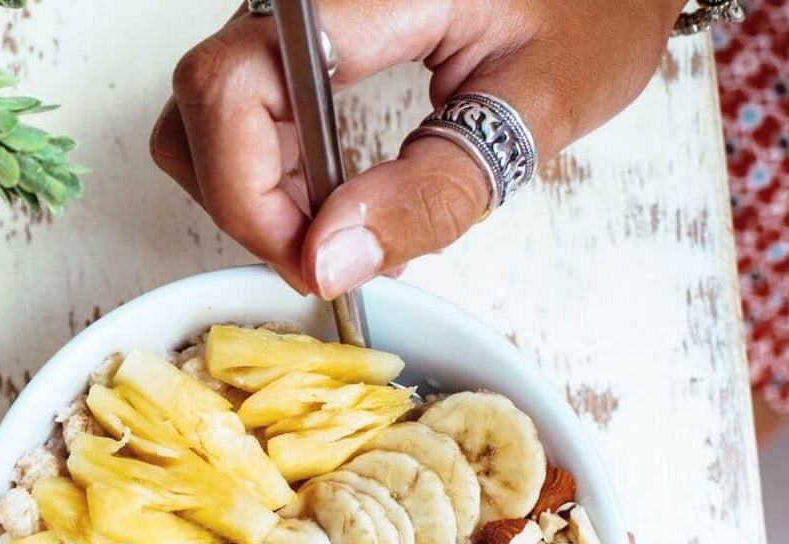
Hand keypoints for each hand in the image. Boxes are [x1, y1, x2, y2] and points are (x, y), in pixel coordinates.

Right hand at [149, 0, 686, 297]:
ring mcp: (295, 12)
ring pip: (206, 116)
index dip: (250, 196)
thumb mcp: (532, 109)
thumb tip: (328, 262)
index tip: (312, 264)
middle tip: (334, 258)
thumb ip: (434, 191)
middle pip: (204, 106)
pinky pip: (241, 113)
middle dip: (253, 208)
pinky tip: (337, 202)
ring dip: (256, 196)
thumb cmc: (592, 10)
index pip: (232, 89)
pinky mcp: (299, 39)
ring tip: (344, 231)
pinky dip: (270, 175)